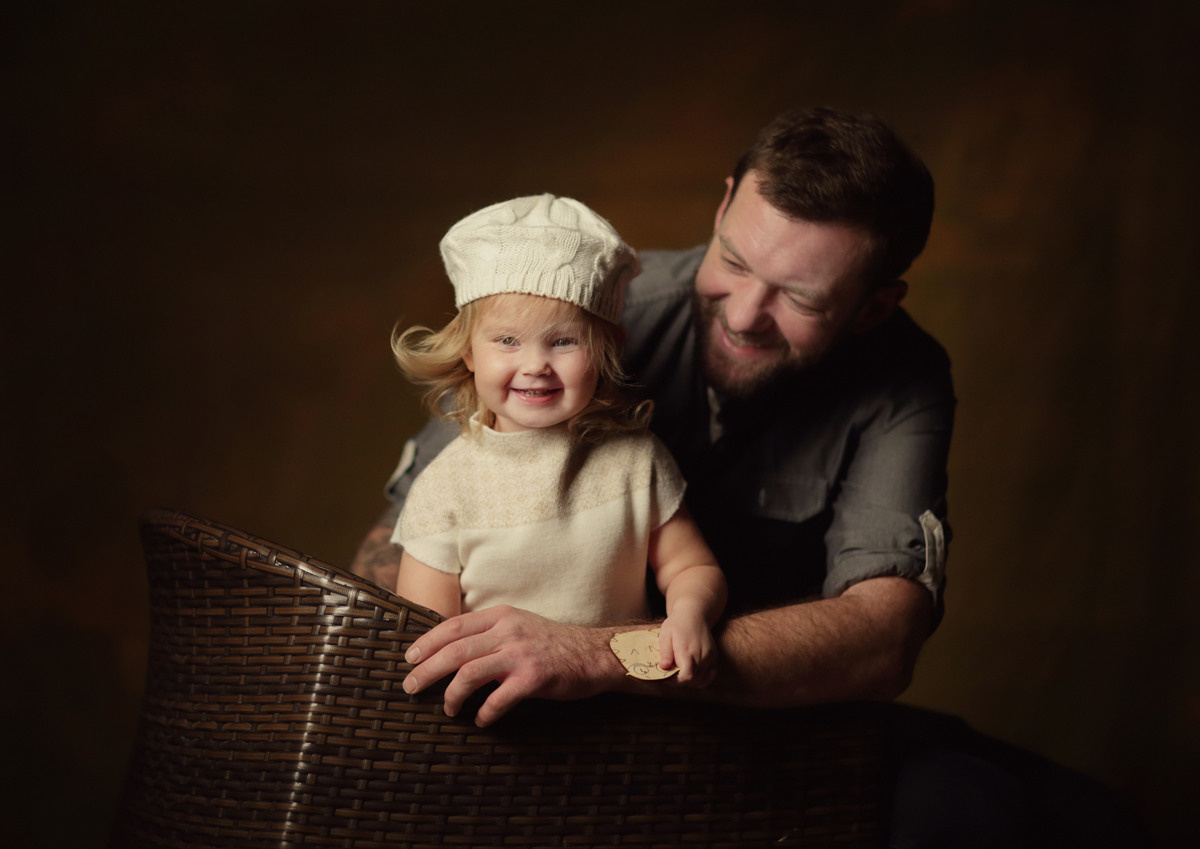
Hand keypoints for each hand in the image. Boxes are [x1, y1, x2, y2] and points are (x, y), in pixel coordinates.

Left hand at [402, 605, 623, 725]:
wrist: (593, 655)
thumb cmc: (552, 644)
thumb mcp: (518, 627)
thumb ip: (490, 633)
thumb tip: (452, 651)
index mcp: (501, 616)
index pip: (454, 626)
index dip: (428, 642)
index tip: (410, 658)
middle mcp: (508, 631)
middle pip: (455, 650)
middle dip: (427, 670)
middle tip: (410, 687)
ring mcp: (520, 654)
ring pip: (470, 673)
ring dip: (452, 695)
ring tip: (448, 710)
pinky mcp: (533, 678)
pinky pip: (498, 699)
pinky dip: (485, 713)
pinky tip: (481, 720)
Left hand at [657, 613, 717, 686]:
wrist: (694, 614)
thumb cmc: (677, 624)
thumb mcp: (666, 635)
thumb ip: (665, 652)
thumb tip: (663, 668)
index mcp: (687, 650)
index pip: (686, 676)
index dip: (675, 681)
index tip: (665, 677)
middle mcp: (701, 655)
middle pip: (692, 680)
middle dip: (679, 681)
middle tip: (669, 673)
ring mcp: (710, 657)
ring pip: (701, 680)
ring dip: (689, 681)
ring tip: (679, 672)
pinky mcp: (714, 657)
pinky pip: (710, 676)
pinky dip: (700, 679)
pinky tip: (691, 673)